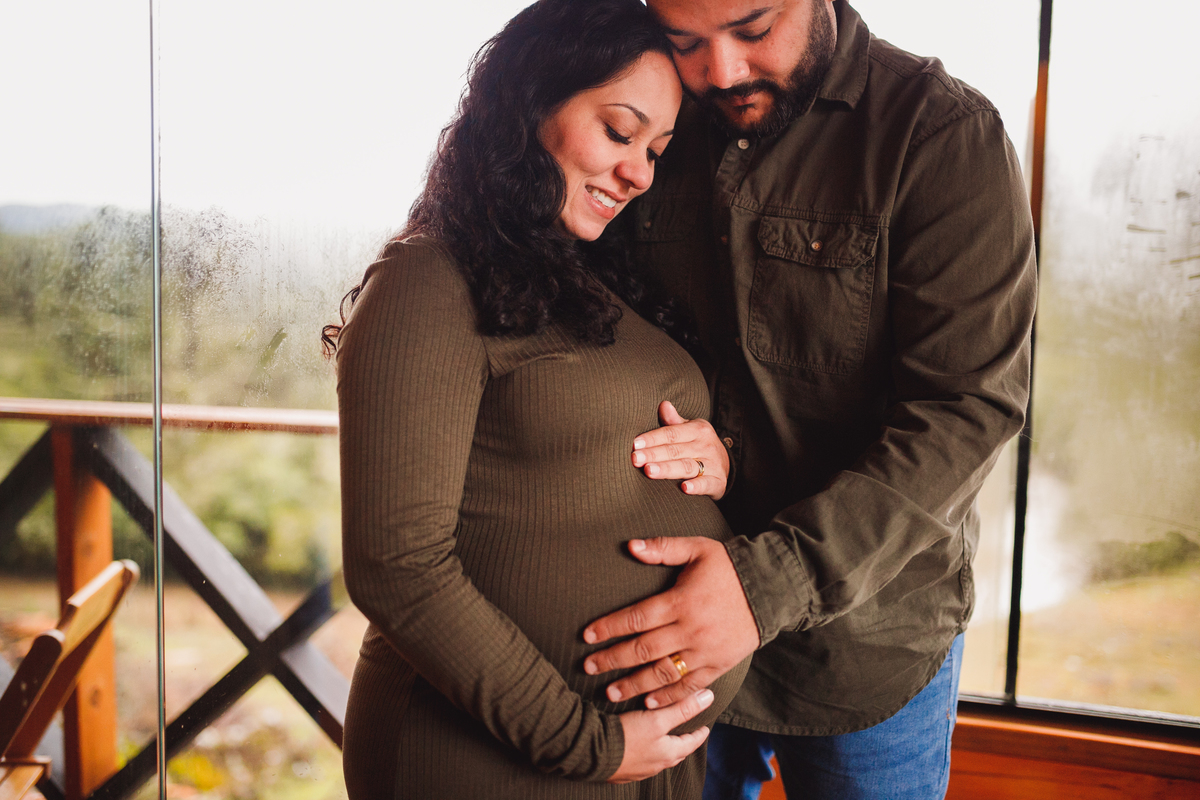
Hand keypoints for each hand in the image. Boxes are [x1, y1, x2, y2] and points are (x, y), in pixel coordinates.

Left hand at [583, 537, 759, 709]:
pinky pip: (690, 686)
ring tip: (611, 692)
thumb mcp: (698, 548)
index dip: (609, 627)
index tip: (587, 635)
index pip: (637, 617)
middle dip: (612, 660)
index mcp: (681, 601)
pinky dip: (669, 697)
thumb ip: (663, 548)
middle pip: (643, 650)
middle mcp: (691, 630)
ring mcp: (705, 651)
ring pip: (663, 673)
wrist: (772, 588)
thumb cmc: (730, 566)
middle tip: (588, 667)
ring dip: (634, 684)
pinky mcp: (719, 665)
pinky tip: (649, 702)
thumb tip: (630, 546)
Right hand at [608, 689, 713, 782]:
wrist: (590, 752)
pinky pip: (639, 762)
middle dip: (682, 743)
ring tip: (664, 740)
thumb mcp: (657, 720)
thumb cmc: (626, 737)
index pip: (690, 743)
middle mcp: (654, 765)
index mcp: (667, 754)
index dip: (698, 734)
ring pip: (657, 758)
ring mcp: (637, 770)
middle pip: (675, 753)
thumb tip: (708, 697)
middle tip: (687, 734)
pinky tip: (638, 748)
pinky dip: (644, 753)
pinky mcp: (621, 770)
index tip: (705, 728)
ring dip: (663, 749)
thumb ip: (682, 709)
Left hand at [633, 401, 730, 498]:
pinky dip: (697, 487)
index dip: (653, 438)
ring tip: (649, 471)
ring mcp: (713, 464)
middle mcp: (706, 446)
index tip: (635, 444)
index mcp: (698, 430)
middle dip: (653, 454)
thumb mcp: (690, 430)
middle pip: (675, 450)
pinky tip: (684, 489)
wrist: (726, 465)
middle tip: (635, 459)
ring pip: (687, 467)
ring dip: (667, 469)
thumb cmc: (698, 446)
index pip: (672, 433)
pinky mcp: (718, 482)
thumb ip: (674, 422)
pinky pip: (707, 484)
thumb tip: (663, 404)